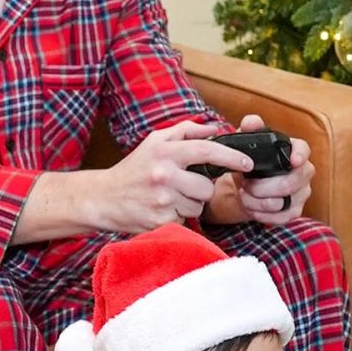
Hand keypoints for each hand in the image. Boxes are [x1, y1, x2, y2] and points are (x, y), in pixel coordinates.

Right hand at [92, 122, 250, 232]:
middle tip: (182, 186)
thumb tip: (215, 129)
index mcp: (164, 153)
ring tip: (169, 198)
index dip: (231, 157)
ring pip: (198, 207)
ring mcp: (162, 200)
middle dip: (200, 189)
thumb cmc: (133, 169)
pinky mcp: (160, 221)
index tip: (247, 163)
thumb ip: (185, 131)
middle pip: (206, 187)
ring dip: (189, 204)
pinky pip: (185, 221)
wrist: (104, 198)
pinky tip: (161, 210)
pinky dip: (177, 217)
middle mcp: (164, 175)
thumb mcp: (155, 142)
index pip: (206, 151)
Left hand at [205, 114, 313, 226]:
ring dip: (257, 202)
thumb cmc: (250, 161)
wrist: (244, 185)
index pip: (303, 150)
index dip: (300, 155)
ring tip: (244, 196)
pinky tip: (251, 208)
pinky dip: (262, 215)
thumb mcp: (246, 143)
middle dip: (263, 187)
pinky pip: (282, 217)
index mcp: (293, 151)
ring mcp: (301, 193)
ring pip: (283, 202)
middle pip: (291, 182)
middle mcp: (303, 172)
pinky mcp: (294, 211)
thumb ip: (249, 129)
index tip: (293, 161)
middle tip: (245, 185)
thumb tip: (252, 122)